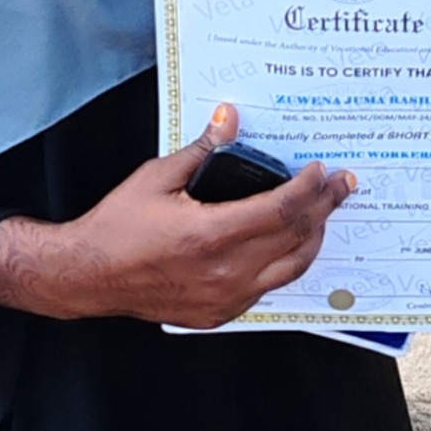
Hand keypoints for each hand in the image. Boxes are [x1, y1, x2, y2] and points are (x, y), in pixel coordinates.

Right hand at [0, 104, 354, 328]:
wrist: (89, 274)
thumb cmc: (118, 227)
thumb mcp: (157, 178)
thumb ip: (201, 150)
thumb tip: (228, 118)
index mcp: (212, 235)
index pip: (282, 210)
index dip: (309, 189)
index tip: (322, 171)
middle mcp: (227, 272)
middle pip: (297, 239)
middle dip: (324, 209)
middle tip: (341, 187)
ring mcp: (226, 297)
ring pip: (291, 268)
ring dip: (313, 238)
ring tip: (323, 214)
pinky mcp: (220, 312)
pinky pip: (269, 287)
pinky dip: (286, 262)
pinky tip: (287, 244)